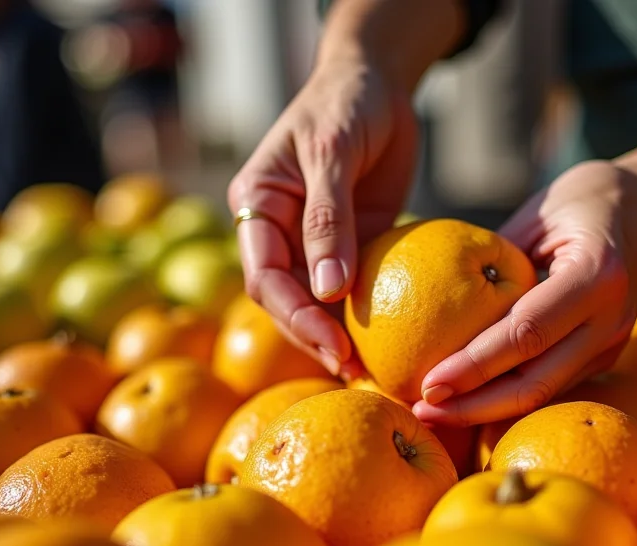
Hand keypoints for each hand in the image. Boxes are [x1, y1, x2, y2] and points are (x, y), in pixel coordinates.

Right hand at [227, 60, 417, 377]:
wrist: (376, 83)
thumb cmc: (345, 103)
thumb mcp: (332, 151)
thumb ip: (328, 219)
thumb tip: (328, 292)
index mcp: (257, 206)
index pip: (264, 275)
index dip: (294, 315)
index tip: (333, 345)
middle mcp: (277, 232)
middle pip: (284, 300)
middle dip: (313, 336)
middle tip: (353, 369)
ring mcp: (310, 243)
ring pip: (313, 302)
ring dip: (335, 336)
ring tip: (366, 371)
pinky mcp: (346, 247)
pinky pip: (348, 289)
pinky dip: (359, 317)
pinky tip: (380, 343)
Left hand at [412, 160, 636, 425]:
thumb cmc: (588, 199)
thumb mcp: (537, 213)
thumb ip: (494, 261)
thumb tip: (435, 306)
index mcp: (597, 275)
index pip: (526, 333)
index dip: (474, 365)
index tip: (427, 383)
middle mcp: (610, 320)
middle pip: (535, 383)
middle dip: (473, 406)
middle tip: (421, 411)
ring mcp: (611, 345)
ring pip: (542, 395)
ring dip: (485, 411)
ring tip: (433, 414)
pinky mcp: (603, 357)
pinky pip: (549, 386)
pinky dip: (504, 399)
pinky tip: (465, 402)